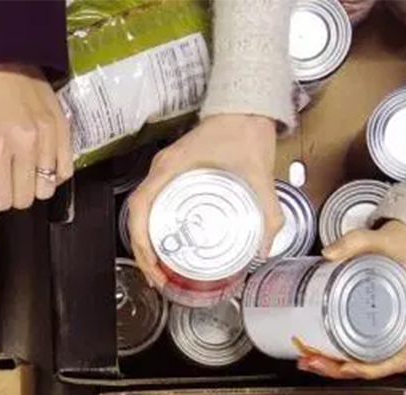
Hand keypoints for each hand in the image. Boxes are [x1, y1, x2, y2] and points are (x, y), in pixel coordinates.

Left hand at [0, 64, 72, 214]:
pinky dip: (54, 173)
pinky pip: (66, 170)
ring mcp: (47, 138)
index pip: (3, 201)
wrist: (2, 54)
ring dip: (34, 185)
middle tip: (7, 177)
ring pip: (47, 188)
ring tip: (24, 169)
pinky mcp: (63, 129)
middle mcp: (24, 147)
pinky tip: (42, 163)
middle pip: (25, 199)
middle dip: (14, 194)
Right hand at [127, 114, 281, 288]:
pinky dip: (154, 230)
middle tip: (158, 278)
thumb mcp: (259, 174)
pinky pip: (154, 205)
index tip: (153, 264)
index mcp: (172, 168)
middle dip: (142, 252)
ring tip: (159, 270)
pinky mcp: (173, 174)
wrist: (246, 105)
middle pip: (137, 216)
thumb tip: (266, 247)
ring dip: (145, 243)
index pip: (141, 206)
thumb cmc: (245, 129)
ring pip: (142, 213)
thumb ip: (268, 211)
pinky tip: (167, 246)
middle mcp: (161, 170)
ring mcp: (165, 172)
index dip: (140, 239)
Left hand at [300, 221, 405, 379]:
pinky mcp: (378, 324)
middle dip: (341, 369)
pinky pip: (361, 347)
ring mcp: (392, 328)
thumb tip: (329, 253)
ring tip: (308, 360)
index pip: (401, 357)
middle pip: (376, 363)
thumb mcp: (384, 238)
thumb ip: (357, 241)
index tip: (347, 367)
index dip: (374, 369)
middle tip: (313, 361)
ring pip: (365, 359)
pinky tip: (317, 350)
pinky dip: (339, 353)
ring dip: (335, 365)